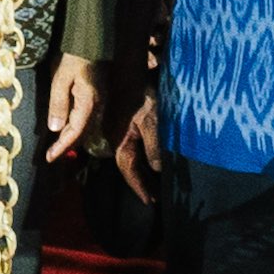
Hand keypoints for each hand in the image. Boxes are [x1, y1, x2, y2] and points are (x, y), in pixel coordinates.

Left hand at [41, 55, 99, 157]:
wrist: (92, 39)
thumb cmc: (75, 57)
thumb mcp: (61, 78)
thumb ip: (58, 103)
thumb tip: (55, 128)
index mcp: (88, 103)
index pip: (75, 132)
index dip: (62, 146)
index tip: (49, 158)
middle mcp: (97, 105)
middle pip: (81, 132)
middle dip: (66, 145)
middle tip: (51, 155)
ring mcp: (99, 100)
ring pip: (84, 126)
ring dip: (71, 137)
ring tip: (56, 146)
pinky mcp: (97, 95)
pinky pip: (85, 116)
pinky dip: (74, 125)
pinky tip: (66, 126)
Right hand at [112, 89, 162, 203]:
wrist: (126, 71)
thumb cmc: (140, 94)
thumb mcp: (152, 120)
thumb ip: (154, 146)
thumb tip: (157, 169)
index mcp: (120, 141)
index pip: (129, 171)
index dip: (139, 187)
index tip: (149, 202)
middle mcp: (115, 139)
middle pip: (127, 167)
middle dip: (140, 182)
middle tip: (152, 197)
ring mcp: (118, 131)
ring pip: (129, 157)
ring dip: (140, 171)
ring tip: (152, 184)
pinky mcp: (122, 125)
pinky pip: (131, 147)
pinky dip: (140, 157)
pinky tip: (148, 160)